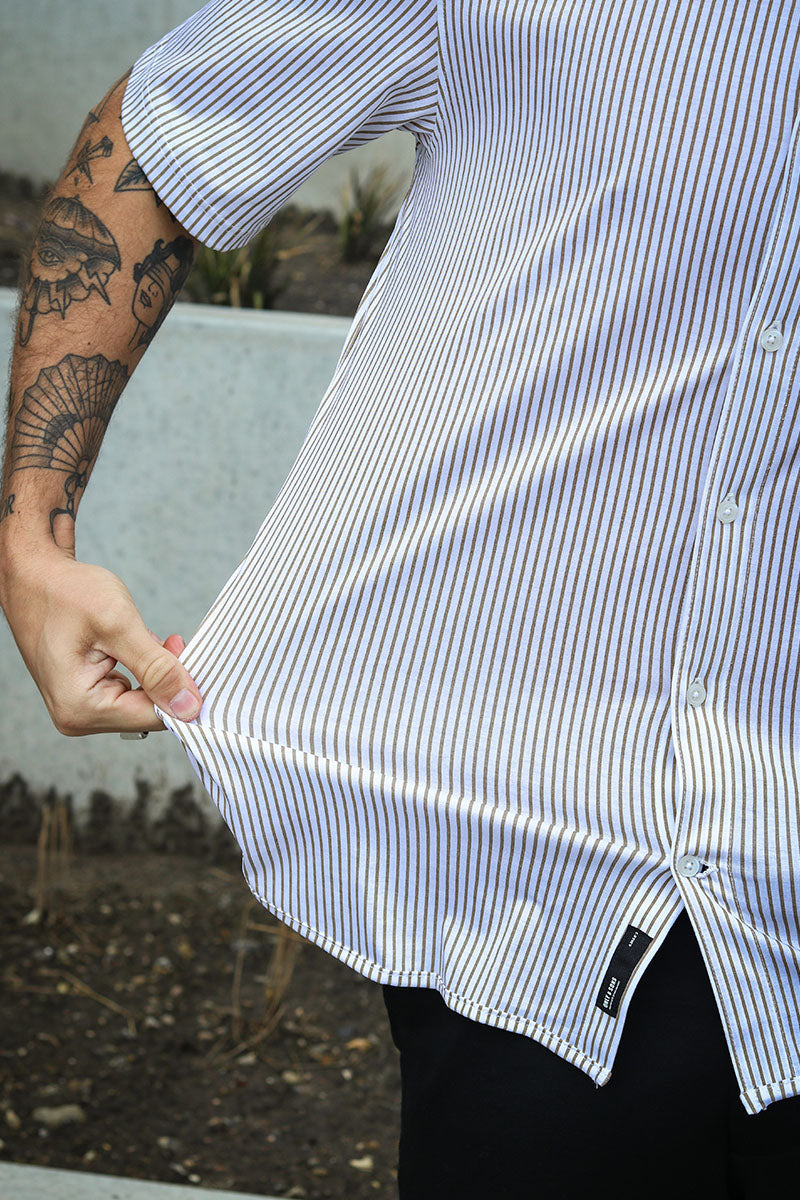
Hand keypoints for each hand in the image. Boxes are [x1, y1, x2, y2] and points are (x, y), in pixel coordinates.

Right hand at [1, 542, 202, 735]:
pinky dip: (143, 670)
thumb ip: (156, 668)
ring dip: (156, 672)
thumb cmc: (65, 593)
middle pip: (148, 712)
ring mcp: (80, 708)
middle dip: (168, 679)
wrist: (34, 575)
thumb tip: (189, 707)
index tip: (192, 657)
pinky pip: (130, 691)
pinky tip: (138, 645)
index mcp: (79, 707)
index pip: (152, 717)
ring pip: (142, 702)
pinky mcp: (87, 695)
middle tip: (174, 641)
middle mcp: (76, 716)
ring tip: (151, 638)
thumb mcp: (119, 625)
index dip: (182, 691)